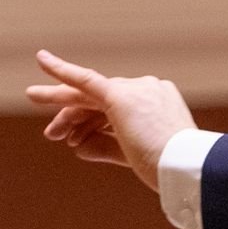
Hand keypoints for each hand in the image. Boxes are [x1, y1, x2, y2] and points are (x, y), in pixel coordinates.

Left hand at [27, 54, 197, 189]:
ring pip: (89, 97)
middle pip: (99, 101)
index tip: (74, 139)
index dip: (90, 123)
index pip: (115, 109)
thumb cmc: (167, 168)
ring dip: (66, 114)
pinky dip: (62, 71)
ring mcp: (136, 89)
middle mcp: (147, 89)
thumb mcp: (132, 157)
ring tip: (50, 133)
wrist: (185, 169)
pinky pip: (86, 80)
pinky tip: (42, 59)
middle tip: (52, 135)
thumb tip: (77, 146)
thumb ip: (104, 147)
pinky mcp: (120, 96)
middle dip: (74, 118)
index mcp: (157, 102)